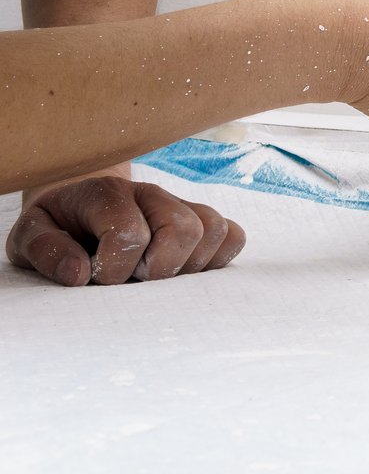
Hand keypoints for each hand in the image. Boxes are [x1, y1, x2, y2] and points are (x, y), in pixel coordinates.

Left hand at [6, 173, 244, 286]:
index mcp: (106, 194)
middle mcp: (150, 194)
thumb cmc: (56, 225)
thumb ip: (44, 251)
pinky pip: (234, 236)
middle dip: (158, 269)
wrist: (78, 204)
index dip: (113, 269)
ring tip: (156, 275)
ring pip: (214, 230)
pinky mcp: (201, 220)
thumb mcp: (29, 236)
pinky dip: (217, 258)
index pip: (129, 234)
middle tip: (133, 279)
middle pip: (183, 230)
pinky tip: (184, 269)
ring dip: (188, 265)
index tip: (94, 278)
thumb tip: (79, 274)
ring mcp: (180, 205)